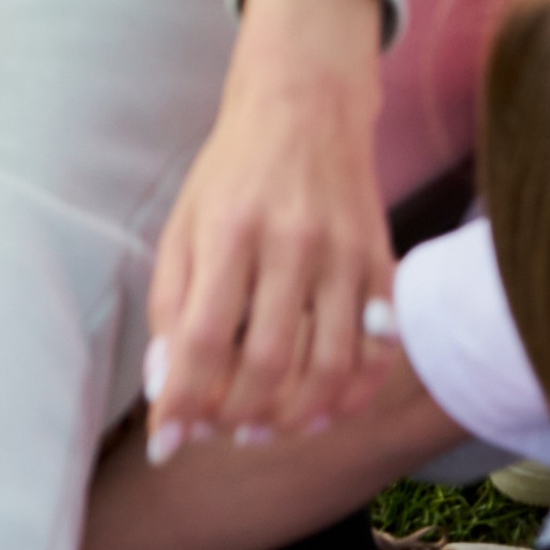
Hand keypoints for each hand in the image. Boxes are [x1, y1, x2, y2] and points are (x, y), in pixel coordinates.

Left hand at [141, 0, 389, 450]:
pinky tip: (322, 410)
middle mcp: (291, 242)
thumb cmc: (232, 172)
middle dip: (236, 417)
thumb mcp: (183, 222)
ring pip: (327, 368)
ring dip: (292, 419)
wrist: (306, 105)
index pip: (201, 338)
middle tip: (218, 432)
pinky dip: (352, 395)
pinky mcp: (382, 262)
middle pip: (267, 363)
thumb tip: (167, 388)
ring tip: (263, 429)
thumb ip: (170, 303)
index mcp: (230, 229)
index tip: (167, 445)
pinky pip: (377, 350)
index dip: (182, 402)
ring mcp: (345, 254)